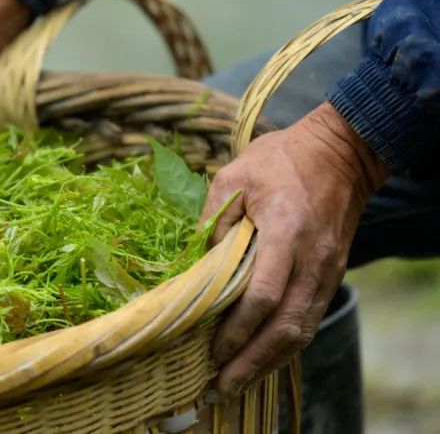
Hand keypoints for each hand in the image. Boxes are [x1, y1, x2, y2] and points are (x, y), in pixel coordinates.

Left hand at [201, 102, 387, 395]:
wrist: (340, 152)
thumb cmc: (280, 160)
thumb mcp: (234, 176)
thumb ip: (213, 219)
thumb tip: (197, 263)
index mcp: (284, 232)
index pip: (264, 294)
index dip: (238, 327)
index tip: (213, 348)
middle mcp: (311, 259)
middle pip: (286, 325)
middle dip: (252, 360)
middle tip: (221, 385)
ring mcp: (326, 269)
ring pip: (301, 329)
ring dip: (269, 361)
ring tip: (237, 382)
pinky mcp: (331, 273)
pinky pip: (309, 318)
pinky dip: (286, 344)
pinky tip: (262, 358)